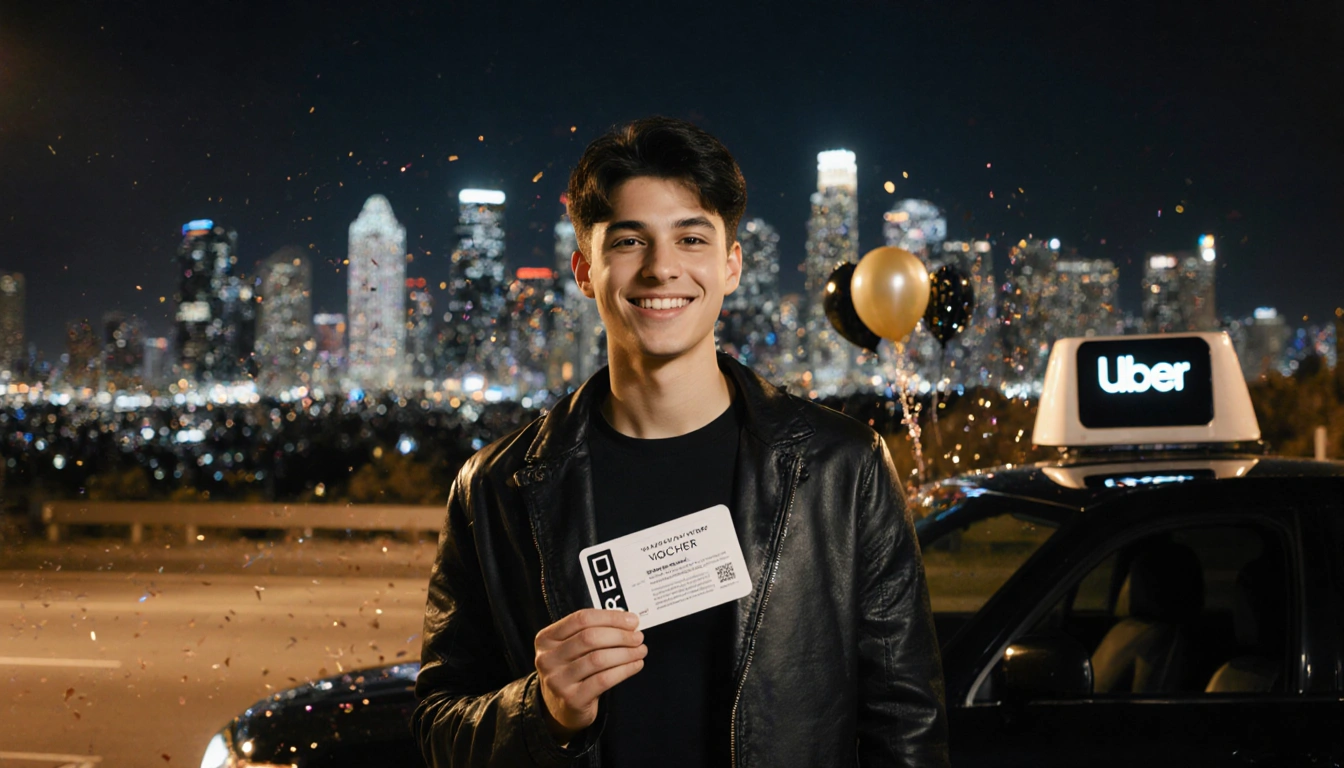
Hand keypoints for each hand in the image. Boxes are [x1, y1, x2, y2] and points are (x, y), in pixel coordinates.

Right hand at [534, 609, 645, 742]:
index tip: (632, 620)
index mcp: (546, 638)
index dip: (610, 617)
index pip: (581, 619)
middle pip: (589, 637)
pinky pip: (604, 680)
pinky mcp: (572, 699)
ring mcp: (557, 680)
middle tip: (638, 637)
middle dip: (620, 635)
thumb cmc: (572, 671)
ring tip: (641, 650)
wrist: (560, 708)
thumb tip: (628, 620)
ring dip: (626, 652)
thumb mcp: (571, 648)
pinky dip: (624, 670)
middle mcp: (547, 658)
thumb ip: (592, 631)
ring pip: (598, 659)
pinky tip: (636, 665)